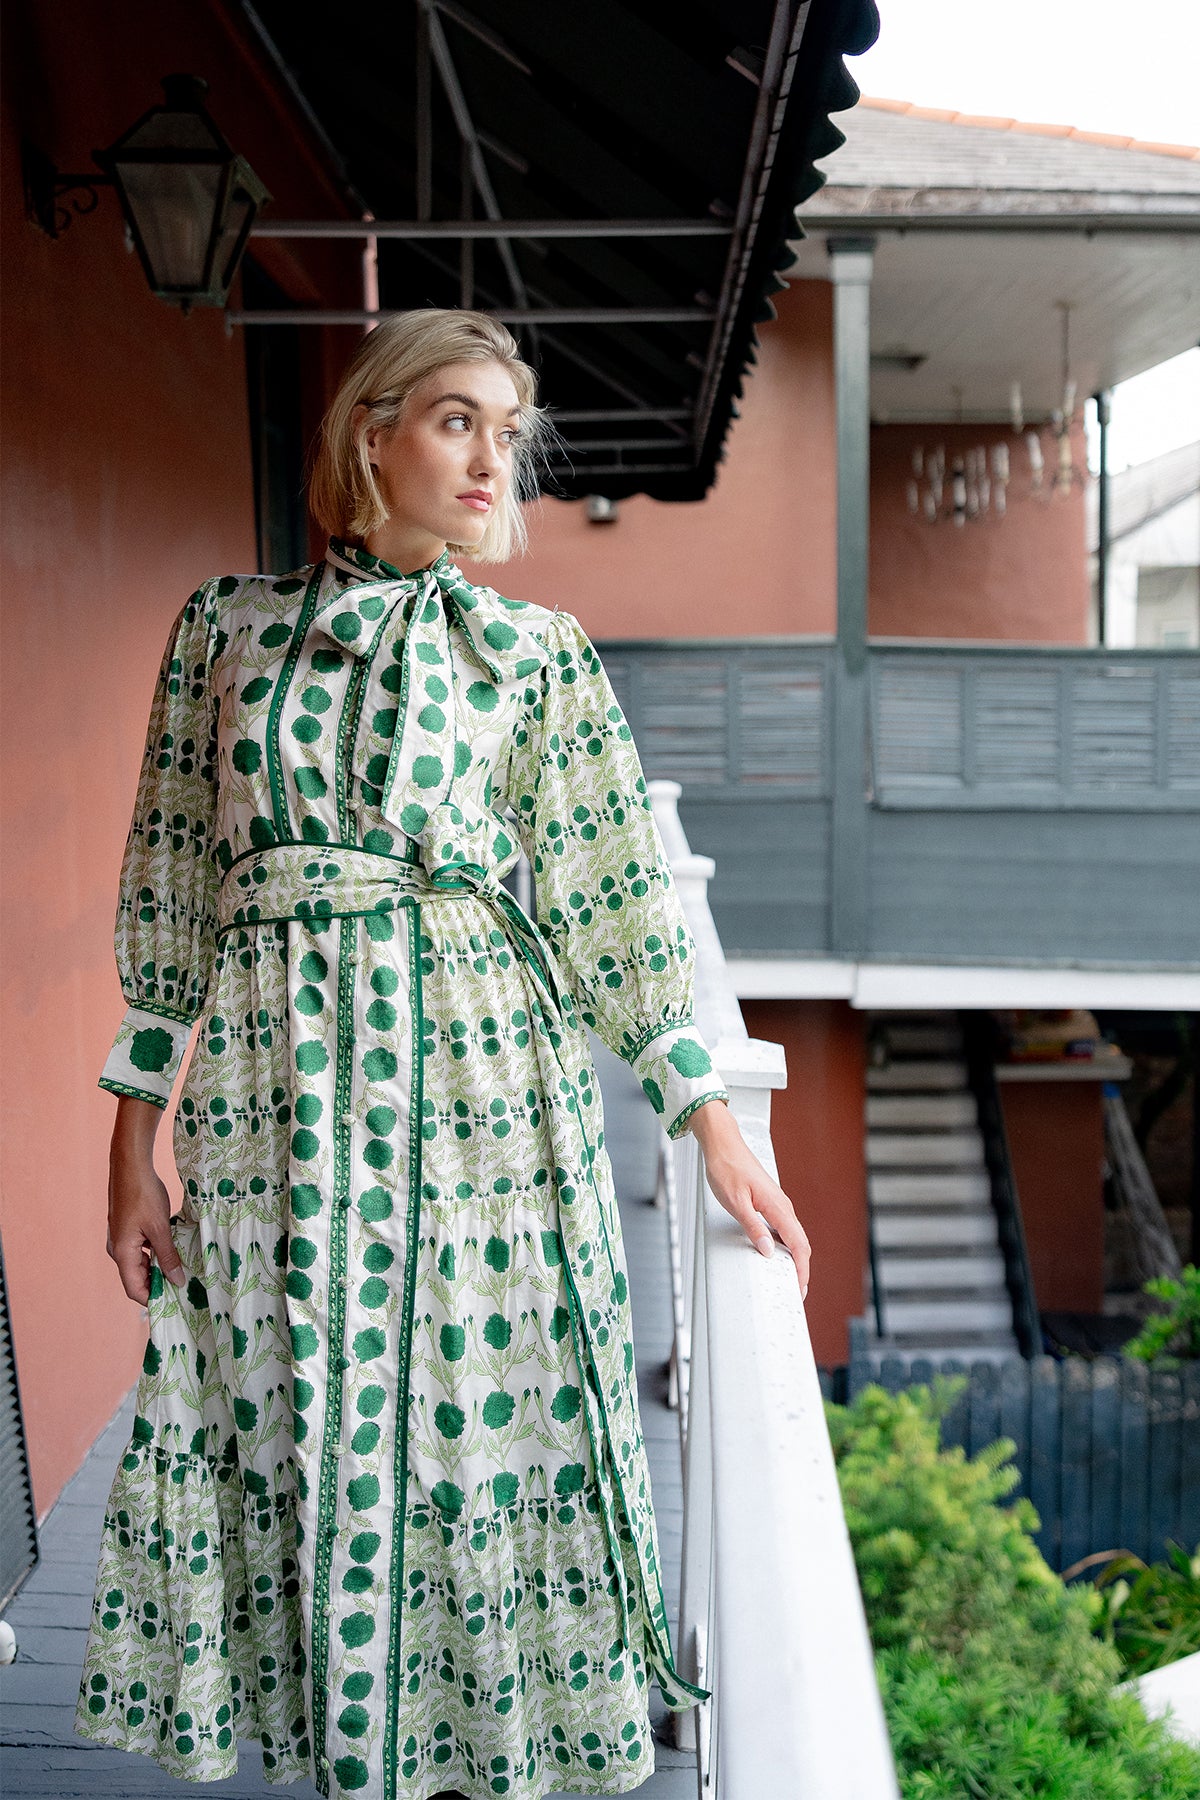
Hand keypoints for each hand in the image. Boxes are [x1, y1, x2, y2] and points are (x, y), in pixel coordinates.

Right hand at [106, 1096, 185, 1304]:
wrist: (130, 1164)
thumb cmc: (143, 1195)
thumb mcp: (160, 1228)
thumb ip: (168, 1256)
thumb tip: (177, 1281)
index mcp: (121, 1253)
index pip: (134, 1288)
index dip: (153, 1298)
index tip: (176, 1301)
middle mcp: (117, 1249)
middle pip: (137, 1277)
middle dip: (159, 1283)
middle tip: (184, 1286)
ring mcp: (121, 1238)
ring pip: (140, 1263)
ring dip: (159, 1267)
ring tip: (183, 1270)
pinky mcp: (127, 1229)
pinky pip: (141, 1249)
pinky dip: (156, 1253)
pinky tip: (174, 1250)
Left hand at [687, 1100, 810, 1298]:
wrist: (723, 1144)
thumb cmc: (726, 1169)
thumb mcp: (736, 1203)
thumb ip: (753, 1227)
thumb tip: (769, 1251)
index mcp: (777, 1207)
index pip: (799, 1244)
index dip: (802, 1269)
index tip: (799, 1288)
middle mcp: (783, 1205)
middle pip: (800, 1243)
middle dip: (801, 1268)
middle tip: (796, 1291)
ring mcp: (778, 1203)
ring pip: (793, 1235)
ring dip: (793, 1257)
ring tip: (788, 1277)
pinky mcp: (770, 1201)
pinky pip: (784, 1227)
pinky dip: (785, 1244)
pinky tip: (776, 1252)